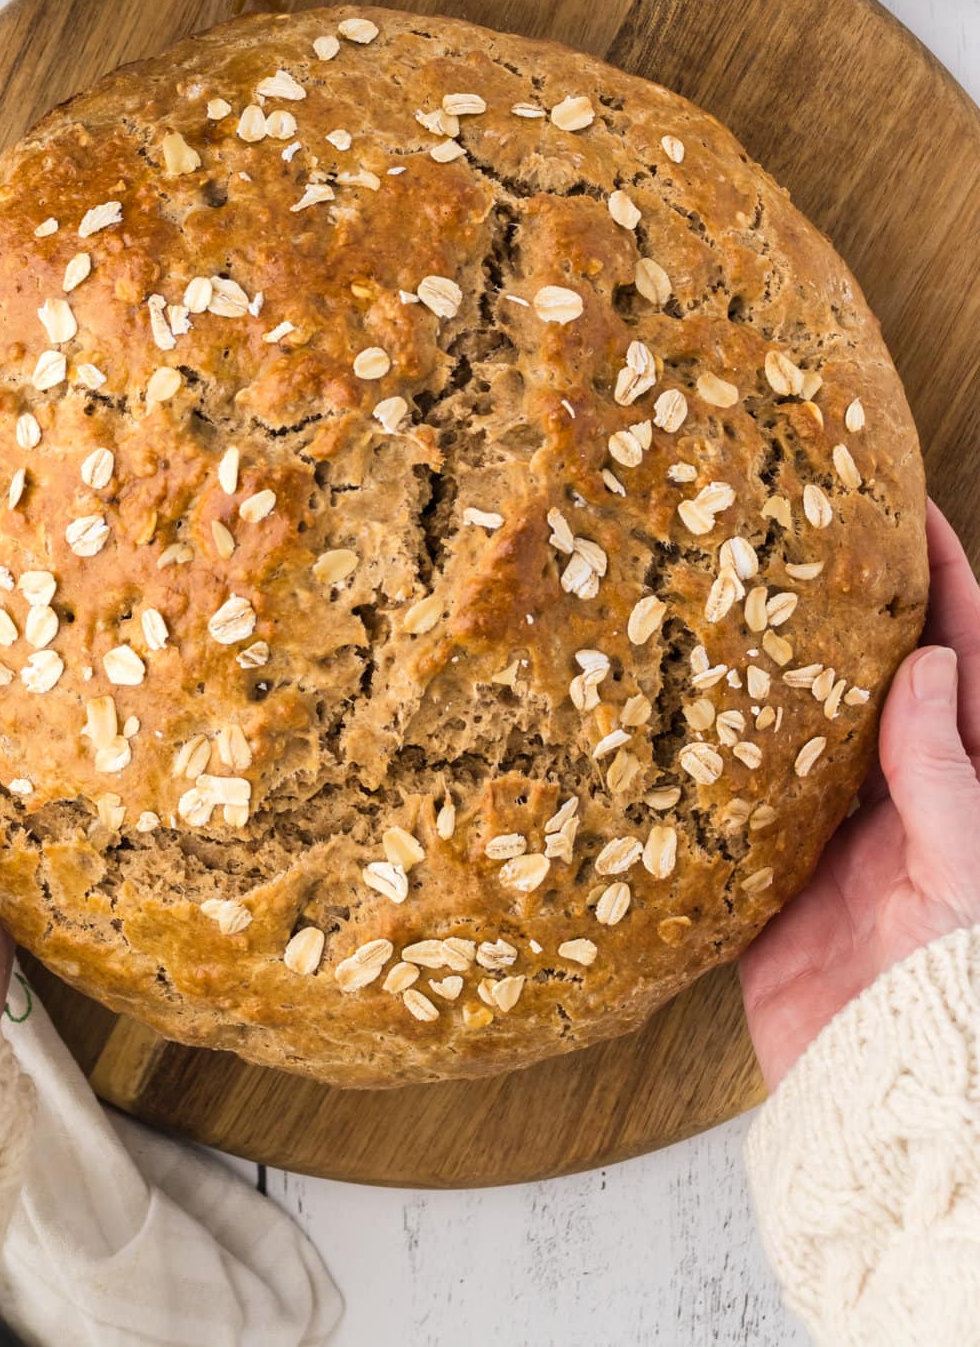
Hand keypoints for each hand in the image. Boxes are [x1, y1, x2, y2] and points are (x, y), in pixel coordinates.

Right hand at [741, 500, 979, 1087]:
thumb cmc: (965, 1007)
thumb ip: (948, 777)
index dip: (941, 580)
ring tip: (723, 604)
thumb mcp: (971, 882)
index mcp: (967, 794)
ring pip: (793, 740)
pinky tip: (673, 720)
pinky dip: (705, 773)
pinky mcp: (769, 900)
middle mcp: (902, 808)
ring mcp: (834, 851)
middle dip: (840, 610)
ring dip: (766, 679)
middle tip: (792, 537)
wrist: (896, 1116)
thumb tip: (926, 666)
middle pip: (868, 684)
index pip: (962, 659)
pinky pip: (731, 820)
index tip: (904, 508)